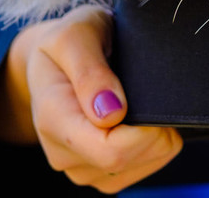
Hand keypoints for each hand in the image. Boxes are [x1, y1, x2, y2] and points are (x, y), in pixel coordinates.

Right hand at [0, 5, 182, 192]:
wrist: (56, 55)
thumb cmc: (70, 39)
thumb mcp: (75, 35)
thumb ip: (91, 72)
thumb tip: (111, 114)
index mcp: (54, 119)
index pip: (109, 150)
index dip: (143, 132)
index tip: (153, 99)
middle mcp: (61, 153)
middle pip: (126, 161)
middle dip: (153, 131)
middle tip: (152, 92)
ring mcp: (78, 168)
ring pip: (137, 168)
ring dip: (154, 138)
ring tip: (141, 102)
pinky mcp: (97, 173)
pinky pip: (140, 170)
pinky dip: (153, 147)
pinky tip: (142, 120)